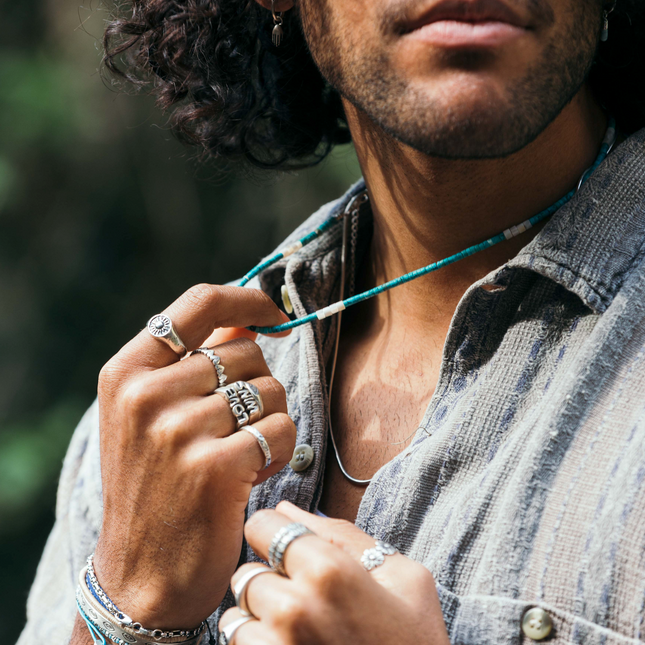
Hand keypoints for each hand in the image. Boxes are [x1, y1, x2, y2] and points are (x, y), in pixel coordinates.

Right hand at [93, 284, 295, 630]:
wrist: (142, 571)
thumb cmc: (156, 482)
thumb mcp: (152, 413)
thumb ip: (195, 361)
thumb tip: (251, 319)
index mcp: (127, 371)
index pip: (201, 302)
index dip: (249, 299)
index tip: (275, 314)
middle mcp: (146, 395)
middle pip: (247, 352)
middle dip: (258, 385)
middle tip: (238, 425)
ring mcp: (178, 431)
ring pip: (270, 390)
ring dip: (270, 420)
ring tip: (240, 452)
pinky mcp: (214, 468)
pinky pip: (281, 429)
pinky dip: (280, 449)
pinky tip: (252, 474)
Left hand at [220, 501, 450, 644]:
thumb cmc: (415, 643)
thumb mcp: (403, 577)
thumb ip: (342, 535)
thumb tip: (287, 509)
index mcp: (328, 571)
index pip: (261, 525)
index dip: (273, 533)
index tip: (288, 547)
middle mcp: (294, 608)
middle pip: (247, 571)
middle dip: (270, 579)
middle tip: (304, 597)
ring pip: (237, 614)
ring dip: (260, 617)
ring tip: (299, 628)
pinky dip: (258, 644)